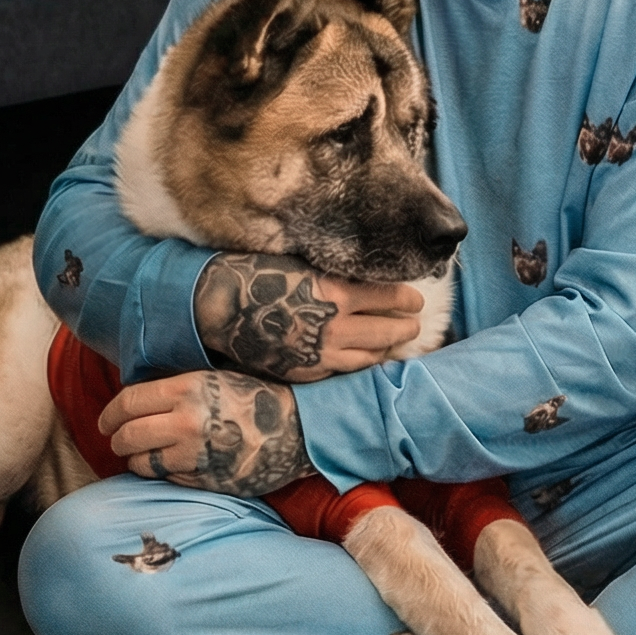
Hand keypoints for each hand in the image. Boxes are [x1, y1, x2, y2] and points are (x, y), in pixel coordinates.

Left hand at [101, 370, 307, 498]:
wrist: (300, 427)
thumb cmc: (257, 398)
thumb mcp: (215, 379)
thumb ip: (176, 389)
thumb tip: (134, 401)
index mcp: (187, 390)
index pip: (127, 403)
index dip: (110, 415)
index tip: (107, 422)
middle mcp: (186, 422)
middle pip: (127, 436)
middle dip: (119, 440)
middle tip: (122, 441)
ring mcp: (195, 454)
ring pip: (142, 463)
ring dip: (139, 461)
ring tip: (148, 456)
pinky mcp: (205, 479)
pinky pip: (168, 479)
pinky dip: (165, 474)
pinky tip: (177, 465)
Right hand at [194, 252, 425, 381]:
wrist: (219, 307)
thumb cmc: (258, 274)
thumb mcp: (304, 263)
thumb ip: (337, 273)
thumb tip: (366, 271)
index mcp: (338, 293)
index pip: (390, 297)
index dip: (407, 299)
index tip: (416, 299)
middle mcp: (336, 326)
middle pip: (388, 330)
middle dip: (406, 326)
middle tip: (415, 324)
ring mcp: (323, 353)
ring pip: (370, 355)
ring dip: (388, 348)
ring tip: (397, 343)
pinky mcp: (308, 371)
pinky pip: (345, 369)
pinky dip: (362, 363)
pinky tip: (368, 358)